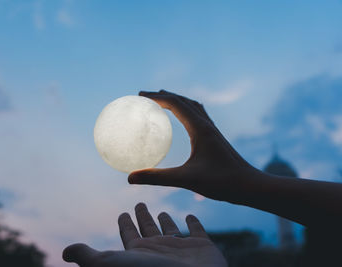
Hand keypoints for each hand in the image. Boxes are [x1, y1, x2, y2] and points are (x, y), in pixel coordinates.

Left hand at [62, 203, 226, 266]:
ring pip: (171, 230)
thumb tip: (65, 252)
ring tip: (162, 210)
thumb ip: (90, 257)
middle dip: (143, 216)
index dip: (124, 223)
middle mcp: (158, 250)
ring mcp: (180, 249)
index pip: (128, 234)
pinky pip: (197, 230)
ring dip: (165, 220)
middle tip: (139, 202)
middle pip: (148, 229)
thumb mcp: (111, 264)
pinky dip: (194, 222)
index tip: (122, 212)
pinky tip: (190, 214)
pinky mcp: (202, 247)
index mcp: (138, 253)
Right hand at [128, 90, 255, 200]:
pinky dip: (186, 110)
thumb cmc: (222, 182)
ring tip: (162, 101)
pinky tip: (184, 120)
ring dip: (176, 100)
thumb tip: (130, 178)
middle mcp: (207, 124)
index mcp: (200, 128)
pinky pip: (198, 116)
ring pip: (192, 106)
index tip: (139, 95)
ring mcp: (212, 130)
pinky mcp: (215, 138)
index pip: (176, 103)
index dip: (156, 97)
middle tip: (144, 96)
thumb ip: (157, 178)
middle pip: (183, 101)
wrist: (250, 186)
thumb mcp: (186, 180)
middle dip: (163, 95)